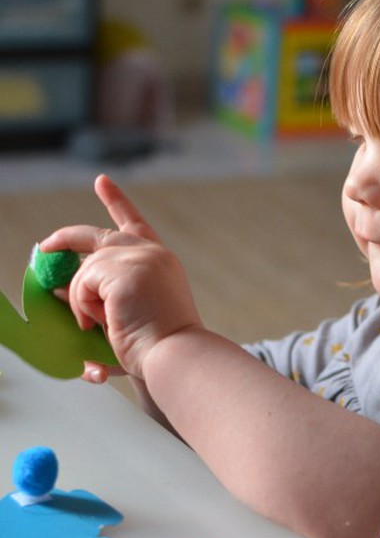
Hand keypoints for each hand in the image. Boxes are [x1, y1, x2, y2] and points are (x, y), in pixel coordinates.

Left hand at [40, 175, 202, 380]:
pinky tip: (101, 321)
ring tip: (99, 324)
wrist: (176, 355)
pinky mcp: (122, 270)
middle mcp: (152, 254)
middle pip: (96, 236)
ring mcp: (138, 258)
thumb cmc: (157, 345)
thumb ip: (103, 294)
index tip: (102, 182)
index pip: (135, 224)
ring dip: (82, 300)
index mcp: (160, 263)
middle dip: (64, 240)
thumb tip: (58, 287)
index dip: (117, 202)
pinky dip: (82, 305)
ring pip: (85, 270)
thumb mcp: (129, 311)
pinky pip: (82, 282)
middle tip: (44, 248)